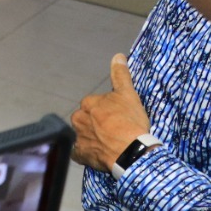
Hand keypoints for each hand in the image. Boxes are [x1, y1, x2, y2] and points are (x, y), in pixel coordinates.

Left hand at [70, 54, 150, 171]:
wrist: (132, 152)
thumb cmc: (130, 122)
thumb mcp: (128, 95)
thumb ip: (121, 75)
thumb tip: (118, 56)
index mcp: (88, 103)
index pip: (95, 105)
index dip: (108, 111)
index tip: (119, 118)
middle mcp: (78, 119)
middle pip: (87, 119)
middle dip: (98, 124)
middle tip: (115, 132)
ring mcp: (78, 137)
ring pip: (83, 134)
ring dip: (92, 137)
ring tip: (110, 143)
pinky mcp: (80, 154)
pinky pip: (79, 152)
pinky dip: (86, 153)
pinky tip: (98, 153)